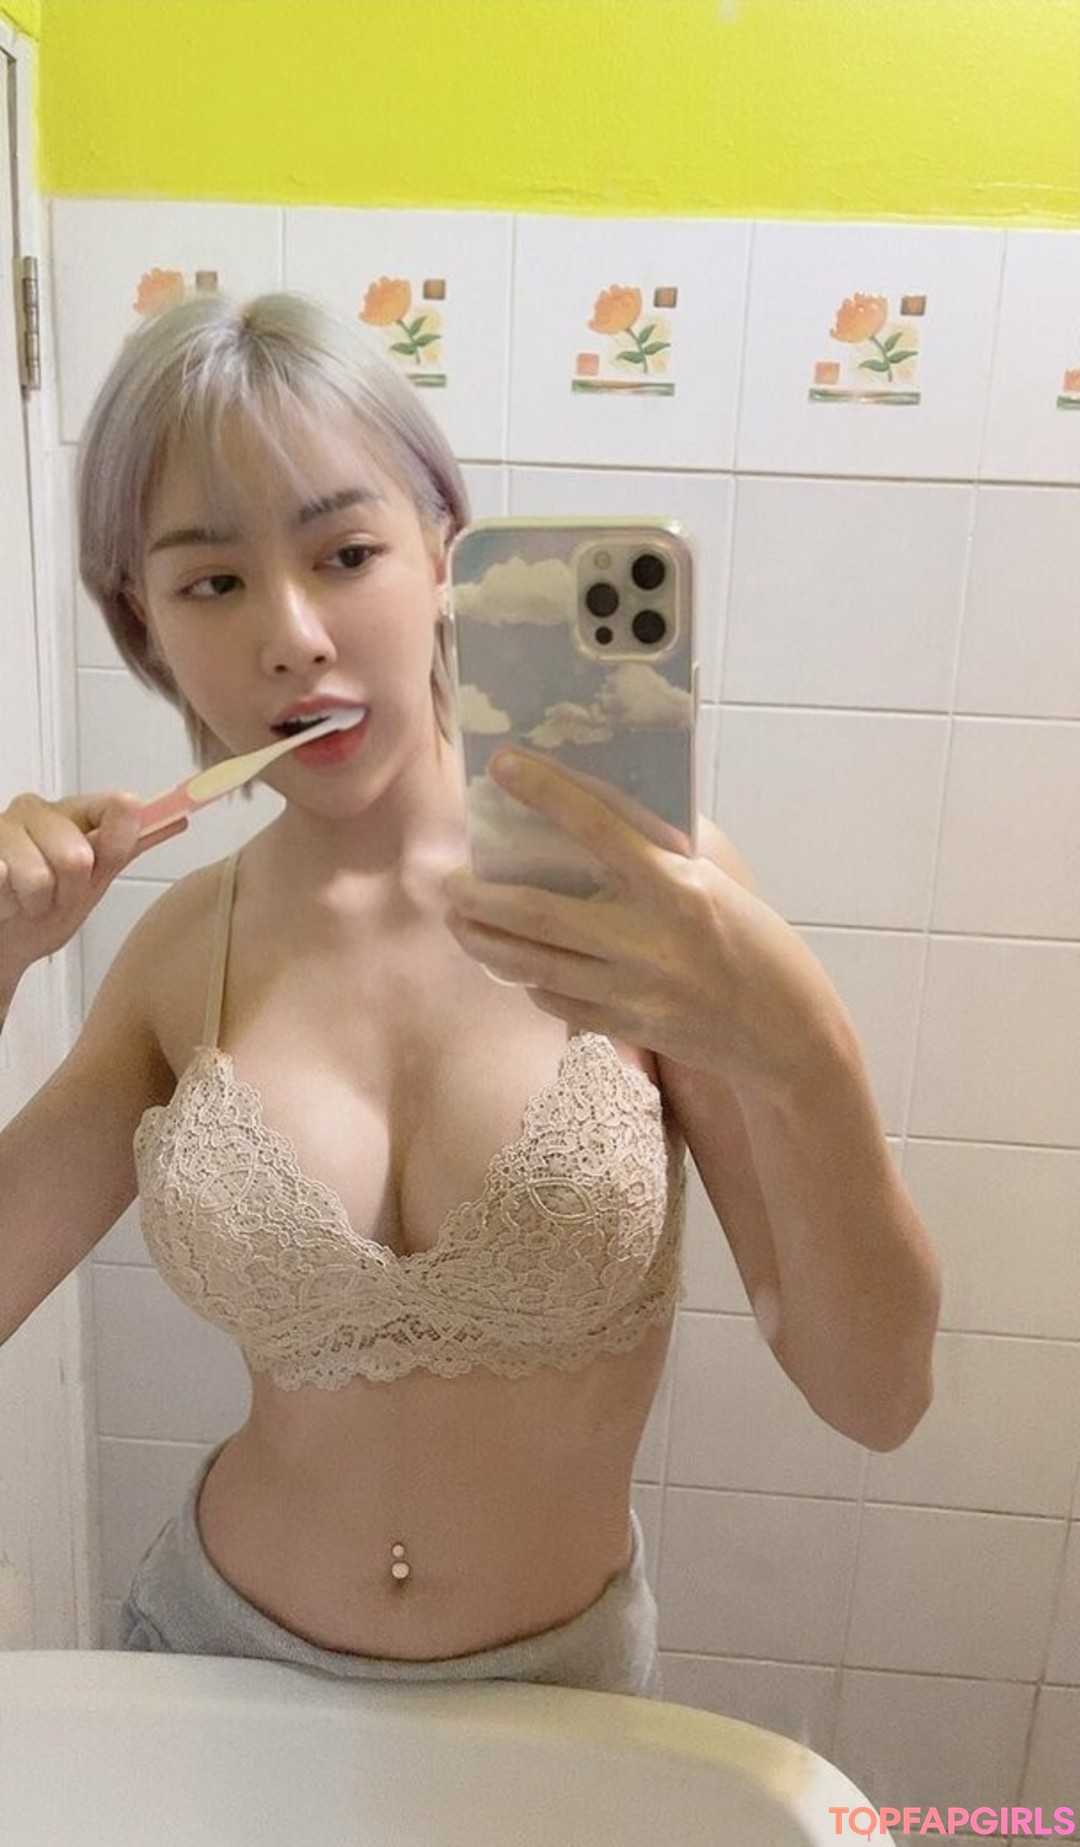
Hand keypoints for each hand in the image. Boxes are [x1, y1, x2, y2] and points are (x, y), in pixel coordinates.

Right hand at [0, 790, 186, 993]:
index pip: (117, 807)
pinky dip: (8, 904)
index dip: (116, 843)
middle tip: (55, 898)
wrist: (4, 939)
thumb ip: (127, 847)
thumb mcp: (96, 880)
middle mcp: (36, 810)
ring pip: (40, 877)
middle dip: (69, 892)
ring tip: (27, 902)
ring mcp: (3, 829)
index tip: (98, 867)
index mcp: (73, 811)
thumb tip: (178, 819)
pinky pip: (4, 879)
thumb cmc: (47, 905)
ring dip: (37, 904)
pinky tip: (5, 901)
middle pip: (79, 856)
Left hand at [444, 751, 834, 1090]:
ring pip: (535, 964)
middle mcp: (650, 940)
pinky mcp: (628, 1027)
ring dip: (486, 941)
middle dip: (481, 897)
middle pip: (539, 914)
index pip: (600, 829)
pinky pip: (559, 1002)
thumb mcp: (720, 886)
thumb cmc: (758, 945)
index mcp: (679, 889)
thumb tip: (609, 813)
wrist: (786, 1033)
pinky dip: (530, 980)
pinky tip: (515, 964)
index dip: (547, 792)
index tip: (503, 764)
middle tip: (449, 881)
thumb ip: (666, 856)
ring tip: (460, 921)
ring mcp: (634, 990)